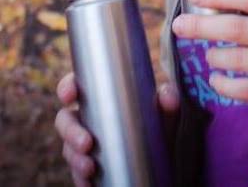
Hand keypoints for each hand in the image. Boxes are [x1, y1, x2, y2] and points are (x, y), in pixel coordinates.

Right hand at [55, 71, 179, 185]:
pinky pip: (76, 173)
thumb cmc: (158, 125)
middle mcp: (89, 119)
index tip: (70, 94)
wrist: (162, 158)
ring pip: (68, 148)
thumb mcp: (164, 113)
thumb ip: (167, 100)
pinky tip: (89, 183)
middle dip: (70, 131)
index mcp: (102, 97)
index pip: (77, 86)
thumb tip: (167, 95)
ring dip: (75, 159)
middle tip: (87, 143)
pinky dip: (80, 178)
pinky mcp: (86, 167)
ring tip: (91, 167)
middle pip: (65, 119)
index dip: (67, 87)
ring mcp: (84, 144)